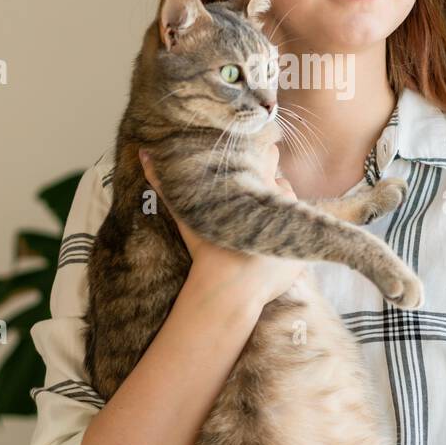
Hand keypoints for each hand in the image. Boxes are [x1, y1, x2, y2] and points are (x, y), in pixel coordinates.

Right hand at [138, 144, 308, 312]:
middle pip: (282, 182)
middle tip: (252, 204)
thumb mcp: (186, 213)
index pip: (271, 155)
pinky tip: (269, 244)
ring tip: (260, 226)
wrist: (230, 291)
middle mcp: (280, 199)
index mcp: (257, 185)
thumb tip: (143, 153)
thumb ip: (163, 181)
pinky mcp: (302, 244)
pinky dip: (288, 234)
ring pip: (291, 205)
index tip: (251, 172)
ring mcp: (295, 222)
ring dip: (280, 211)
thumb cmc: (206, 250)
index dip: (261, 162)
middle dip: (271, 189)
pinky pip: (300, 231)